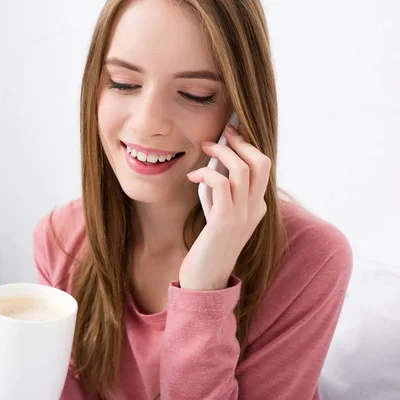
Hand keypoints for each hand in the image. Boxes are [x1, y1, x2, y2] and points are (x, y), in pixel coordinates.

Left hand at [182, 123, 270, 290]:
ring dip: (221, 152)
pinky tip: (192, 176)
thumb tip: (214, 165)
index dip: (247, 146)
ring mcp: (243, 216)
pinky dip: (206, 172)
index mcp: (258, 207)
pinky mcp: (225, 221)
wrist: (206, 281)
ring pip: (242, 169)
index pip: (263, 168)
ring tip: (205, 148)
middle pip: (261, 162)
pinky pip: (220, 183)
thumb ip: (224, 195)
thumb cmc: (208, 246)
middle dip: (241, 142)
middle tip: (222, 134)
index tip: (230, 134)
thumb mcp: (221, 215)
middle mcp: (256, 209)